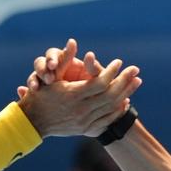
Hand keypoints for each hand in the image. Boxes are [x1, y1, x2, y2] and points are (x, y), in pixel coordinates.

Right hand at [17, 38, 99, 97]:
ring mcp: (43, 80)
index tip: (53, 65)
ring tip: (35, 87)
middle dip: (42, 70)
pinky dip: (25, 91)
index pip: (53, 54)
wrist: (88, 107)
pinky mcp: (40, 91)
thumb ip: (92, 67)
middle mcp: (52, 68)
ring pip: (33, 75)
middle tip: (46, 79)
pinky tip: (23, 92)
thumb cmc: (94, 87)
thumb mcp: (93, 78)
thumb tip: (90, 55)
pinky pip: (30, 90)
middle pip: (40, 63)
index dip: (52, 58)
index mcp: (64, 60)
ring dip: (33, 80)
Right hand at [18, 56, 140, 137]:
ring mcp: (84, 121)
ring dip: (126, 94)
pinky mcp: (85, 129)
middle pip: (109, 95)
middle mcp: (80, 109)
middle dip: (124, 81)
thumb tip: (73, 41)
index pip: (99, 83)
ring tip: (136, 82)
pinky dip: (117, 110)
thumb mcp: (50, 76)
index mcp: (72, 95)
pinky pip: (106, 119)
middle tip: (135, 70)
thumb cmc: (41, 94)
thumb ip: (64, 60)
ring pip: (110, 107)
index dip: (111, 72)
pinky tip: (125, 101)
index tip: (119, 62)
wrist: (33, 122)